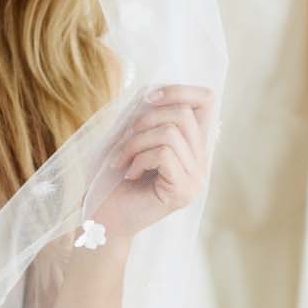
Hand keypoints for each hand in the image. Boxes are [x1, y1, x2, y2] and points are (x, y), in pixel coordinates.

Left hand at [90, 84, 215, 242]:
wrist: (101, 217)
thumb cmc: (110, 178)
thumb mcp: (124, 136)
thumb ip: (143, 113)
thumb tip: (151, 90)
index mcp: (191, 144)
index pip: (206, 101)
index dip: (178, 90)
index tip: (146, 99)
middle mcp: (200, 160)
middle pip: (184, 113)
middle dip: (144, 120)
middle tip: (123, 141)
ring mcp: (196, 178)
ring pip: (170, 133)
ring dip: (135, 142)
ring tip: (120, 161)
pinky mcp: (184, 191)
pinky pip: (164, 154)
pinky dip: (138, 158)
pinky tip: (129, 174)